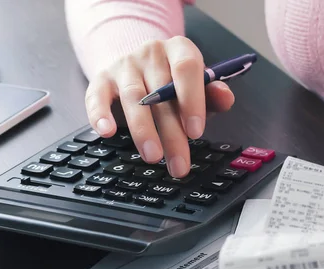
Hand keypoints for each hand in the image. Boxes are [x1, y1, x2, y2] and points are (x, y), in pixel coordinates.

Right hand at [84, 36, 235, 176]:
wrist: (137, 64)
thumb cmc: (172, 81)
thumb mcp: (197, 86)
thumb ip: (212, 94)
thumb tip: (226, 98)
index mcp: (179, 49)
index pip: (187, 68)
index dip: (192, 101)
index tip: (195, 132)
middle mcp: (151, 53)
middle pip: (161, 93)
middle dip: (172, 133)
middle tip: (178, 163)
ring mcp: (124, 65)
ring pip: (133, 98)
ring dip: (143, 130)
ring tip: (153, 156)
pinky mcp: (101, 79)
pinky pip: (97, 96)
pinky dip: (100, 114)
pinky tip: (107, 132)